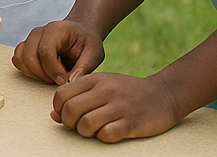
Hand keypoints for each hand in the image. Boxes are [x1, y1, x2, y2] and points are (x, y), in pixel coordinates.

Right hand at [12, 19, 103, 84]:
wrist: (80, 32)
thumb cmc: (86, 41)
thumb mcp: (94, 53)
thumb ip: (84, 68)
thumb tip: (70, 83)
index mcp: (56, 30)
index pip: (45, 51)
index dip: (53, 70)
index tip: (64, 80)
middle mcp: (38, 32)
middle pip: (29, 57)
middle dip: (44, 75)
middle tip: (60, 80)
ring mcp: (30, 38)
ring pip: (21, 59)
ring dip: (35, 74)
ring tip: (53, 76)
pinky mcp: (26, 46)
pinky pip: (18, 60)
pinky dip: (28, 71)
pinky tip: (44, 73)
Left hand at [52, 72, 183, 141]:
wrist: (162, 94)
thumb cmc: (125, 91)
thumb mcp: (100, 86)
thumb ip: (77, 97)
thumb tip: (54, 117)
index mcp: (94, 79)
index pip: (61, 95)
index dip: (58, 110)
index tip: (66, 116)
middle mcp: (104, 91)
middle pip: (71, 110)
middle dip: (69, 124)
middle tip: (77, 126)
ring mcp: (119, 107)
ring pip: (86, 124)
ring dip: (85, 132)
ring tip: (92, 130)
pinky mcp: (132, 123)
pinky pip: (107, 134)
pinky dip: (103, 137)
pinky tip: (108, 133)